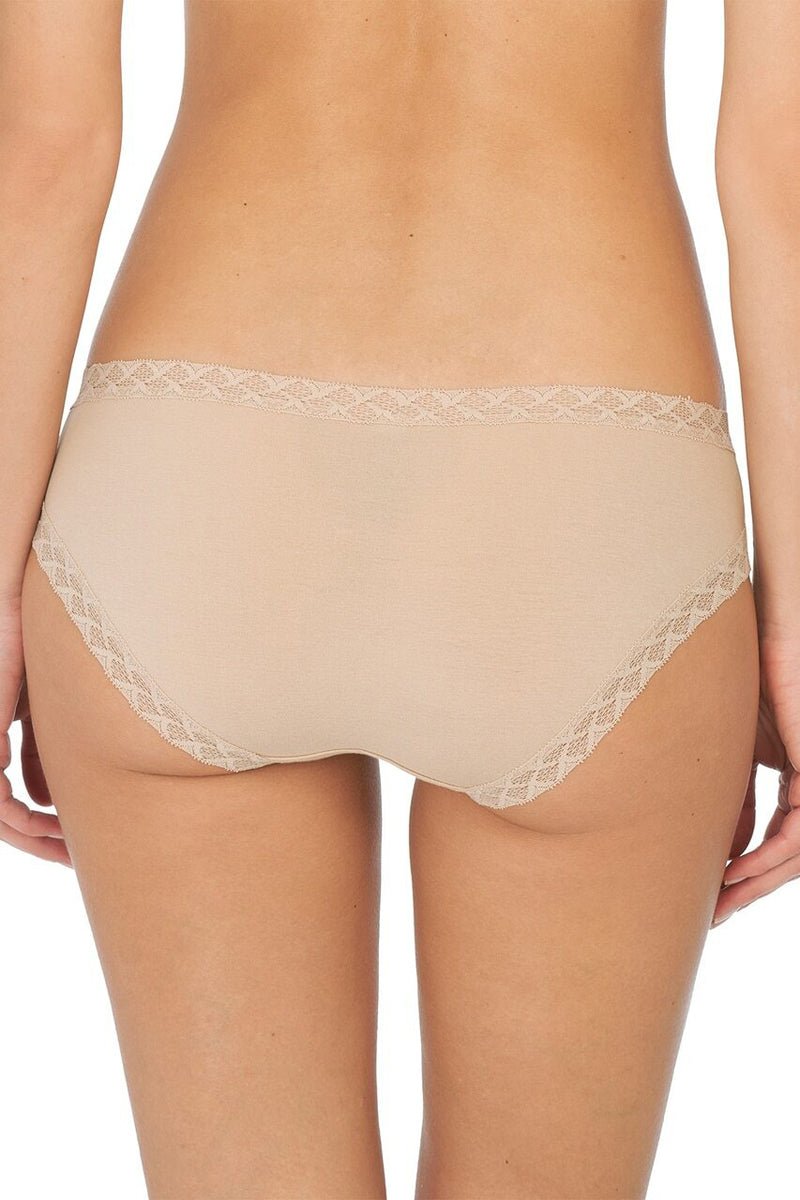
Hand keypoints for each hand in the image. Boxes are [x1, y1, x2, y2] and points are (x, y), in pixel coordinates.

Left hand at [0, 597, 71, 866]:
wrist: (13, 610)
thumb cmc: (35, 648)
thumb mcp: (45, 712)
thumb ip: (44, 753)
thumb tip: (48, 799)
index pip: (12, 803)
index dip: (40, 828)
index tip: (72, 842)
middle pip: (4, 817)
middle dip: (38, 843)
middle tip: (73, 861)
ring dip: (31, 836)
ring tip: (68, 848)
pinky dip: (16, 811)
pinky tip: (46, 816)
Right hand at [712, 634, 799, 925]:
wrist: (761, 641)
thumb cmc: (743, 683)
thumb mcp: (735, 755)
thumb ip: (736, 799)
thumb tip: (720, 849)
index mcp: (796, 780)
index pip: (777, 840)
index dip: (747, 872)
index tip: (713, 895)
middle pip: (790, 855)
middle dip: (751, 889)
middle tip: (714, 914)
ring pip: (798, 852)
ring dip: (758, 881)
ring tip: (721, 901)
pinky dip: (768, 855)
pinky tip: (734, 870)